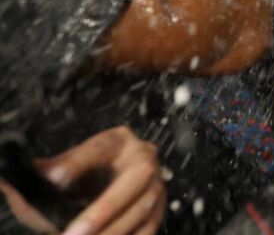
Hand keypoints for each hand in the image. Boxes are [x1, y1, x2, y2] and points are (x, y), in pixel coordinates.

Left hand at [37, 126, 165, 234]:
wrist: (109, 188)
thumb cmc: (84, 178)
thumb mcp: (65, 170)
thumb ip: (46, 173)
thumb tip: (19, 178)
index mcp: (118, 141)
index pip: (101, 147)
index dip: (77, 162)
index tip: (52, 179)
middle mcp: (143, 158)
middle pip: (135, 178)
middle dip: (103, 209)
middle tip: (71, 232)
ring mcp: (156, 185)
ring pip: (142, 208)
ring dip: (112, 231)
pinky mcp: (159, 211)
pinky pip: (148, 229)